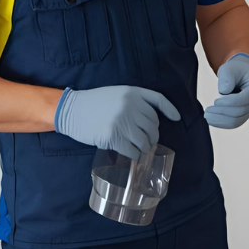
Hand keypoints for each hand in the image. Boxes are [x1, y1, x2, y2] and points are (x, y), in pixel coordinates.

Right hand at [55, 85, 180, 159]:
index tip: (177, 118)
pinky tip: (132, 155)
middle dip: (153, 136)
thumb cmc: (93, 102)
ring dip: (144, 148)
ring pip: (144, 140)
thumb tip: (150, 122)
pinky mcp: (113, 136)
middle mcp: (130, 105)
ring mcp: (122, 121)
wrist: (71, 109)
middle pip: (152, 125)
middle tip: (149, 141)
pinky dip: (134, 155)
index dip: (170, 110)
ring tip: (141, 150)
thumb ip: (134, 102)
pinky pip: (132, 150)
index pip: (158, 101)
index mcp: (132, 92)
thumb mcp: (116, 93)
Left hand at [204, 53, 248, 129]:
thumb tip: (224, 91)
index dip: (229, 102)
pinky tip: (212, 120)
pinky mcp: (246, 114)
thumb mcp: (229, 68)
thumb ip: (226, 78)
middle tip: (207, 110)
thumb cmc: (235, 69)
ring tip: (207, 116)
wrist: (241, 73)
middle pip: (240, 112)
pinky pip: (235, 122)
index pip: (244, 99)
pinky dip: (223, 123)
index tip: (215, 102)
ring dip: (221, 120)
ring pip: (237, 121)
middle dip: (222, 112)